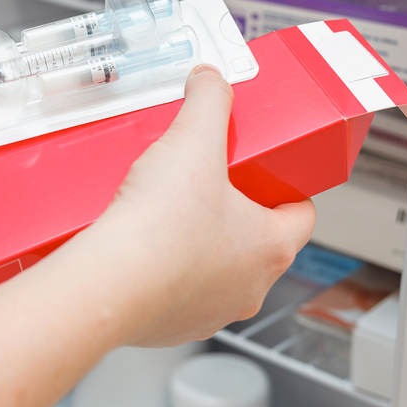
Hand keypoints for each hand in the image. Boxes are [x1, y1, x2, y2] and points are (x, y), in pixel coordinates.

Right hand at [78, 64, 315, 346]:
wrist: (106, 284)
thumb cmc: (159, 226)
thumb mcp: (192, 141)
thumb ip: (208, 101)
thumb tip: (210, 79)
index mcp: (271, 247)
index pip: (301, 215)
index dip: (284, 189)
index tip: (261, 174)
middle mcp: (250, 288)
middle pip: (256, 242)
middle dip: (232, 213)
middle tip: (203, 184)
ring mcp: (211, 312)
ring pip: (216, 272)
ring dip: (197, 246)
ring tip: (164, 213)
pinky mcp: (171, 327)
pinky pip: (175, 295)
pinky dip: (162, 273)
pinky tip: (138, 247)